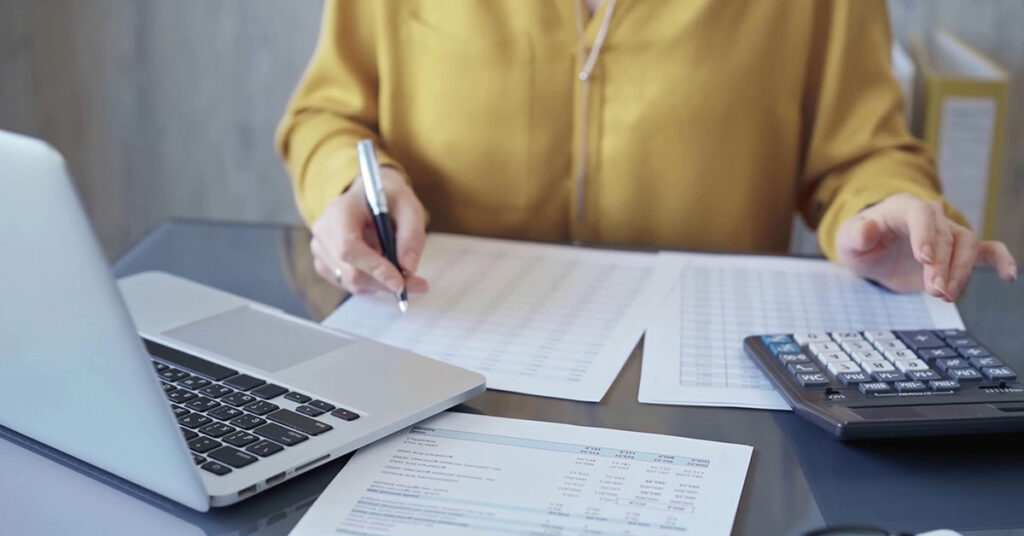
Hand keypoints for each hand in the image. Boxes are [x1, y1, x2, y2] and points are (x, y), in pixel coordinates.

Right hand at [310, 167, 428, 294]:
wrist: (368, 196)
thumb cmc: (389, 199)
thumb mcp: (409, 206)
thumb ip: (411, 235)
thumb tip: (407, 268)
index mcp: (340, 211)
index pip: (348, 248)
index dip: (374, 268)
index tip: (400, 283)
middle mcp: (323, 231)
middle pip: (351, 272)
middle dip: (385, 282)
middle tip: (418, 284)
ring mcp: (320, 249)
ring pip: (351, 283)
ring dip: (381, 284)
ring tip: (402, 271)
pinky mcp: (323, 263)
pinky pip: (348, 284)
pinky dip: (371, 284)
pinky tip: (382, 268)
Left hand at [835, 193, 1016, 300]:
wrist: (871, 250)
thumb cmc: (860, 241)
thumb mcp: (848, 239)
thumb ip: (856, 235)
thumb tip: (867, 228)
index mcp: (902, 208)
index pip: (921, 214)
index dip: (926, 235)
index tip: (926, 259)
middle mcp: (930, 217)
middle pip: (946, 235)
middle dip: (943, 265)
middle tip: (934, 291)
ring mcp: (946, 234)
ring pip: (967, 245)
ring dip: (960, 272)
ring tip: (944, 295)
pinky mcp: (956, 253)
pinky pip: (985, 251)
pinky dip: (1000, 260)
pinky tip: (1008, 275)